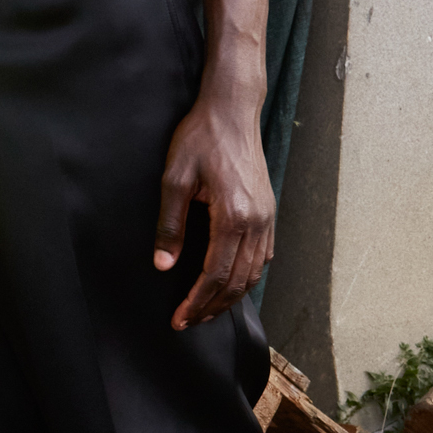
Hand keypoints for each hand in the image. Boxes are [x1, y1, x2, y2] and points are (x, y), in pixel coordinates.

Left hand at [154, 95, 273, 329]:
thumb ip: (170, 225)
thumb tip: (164, 265)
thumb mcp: (174, 179)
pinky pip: (263, 256)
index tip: (180, 319)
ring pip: (254, 273)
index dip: (196, 301)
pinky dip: (248, 277)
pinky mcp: (268, 211)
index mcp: (233, 215)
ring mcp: (267, 217)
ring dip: (231, 297)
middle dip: (212, 307)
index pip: (215, 274)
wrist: (231, 110)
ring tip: (207, 311)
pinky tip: (232, 285)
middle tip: (189, 322)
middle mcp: (257, 221)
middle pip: (237, 281)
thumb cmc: (201, 138)